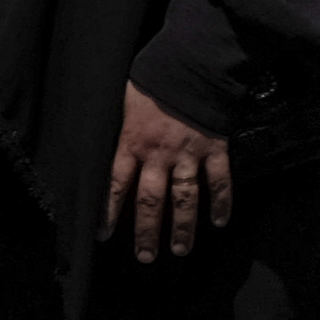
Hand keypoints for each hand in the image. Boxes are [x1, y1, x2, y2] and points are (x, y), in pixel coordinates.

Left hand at [106, 85, 232, 260]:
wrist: (194, 62)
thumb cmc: (155, 77)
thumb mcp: (123, 98)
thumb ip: (116, 123)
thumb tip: (97, 135)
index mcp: (132, 143)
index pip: (115, 185)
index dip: (108, 212)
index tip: (103, 235)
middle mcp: (159, 154)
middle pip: (151, 201)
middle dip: (147, 231)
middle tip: (145, 256)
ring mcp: (189, 153)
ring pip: (185, 198)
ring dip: (183, 227)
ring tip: (180, 249)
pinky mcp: (215, 148)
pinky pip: (220, 180)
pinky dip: (222, 202)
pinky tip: (219, 222)